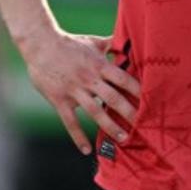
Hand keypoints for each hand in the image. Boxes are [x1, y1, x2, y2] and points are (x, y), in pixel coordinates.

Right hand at [23, 32, 140, 155]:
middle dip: (129, 112)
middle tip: (143, 125)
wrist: (41, 45)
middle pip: (113, 98)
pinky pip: (70, 121)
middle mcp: (89, 79)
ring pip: (95, 112)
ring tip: (123, 138)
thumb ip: (110, 44)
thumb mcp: (93, 42)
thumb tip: (126, 39)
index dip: (137, 90)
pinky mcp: (59, 100)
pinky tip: (86, 150)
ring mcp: (74, 90)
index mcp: (99, 65)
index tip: (149, 100)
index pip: (123, 79)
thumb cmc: (69, 43)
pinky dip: (78, 136)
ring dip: (110, 126)